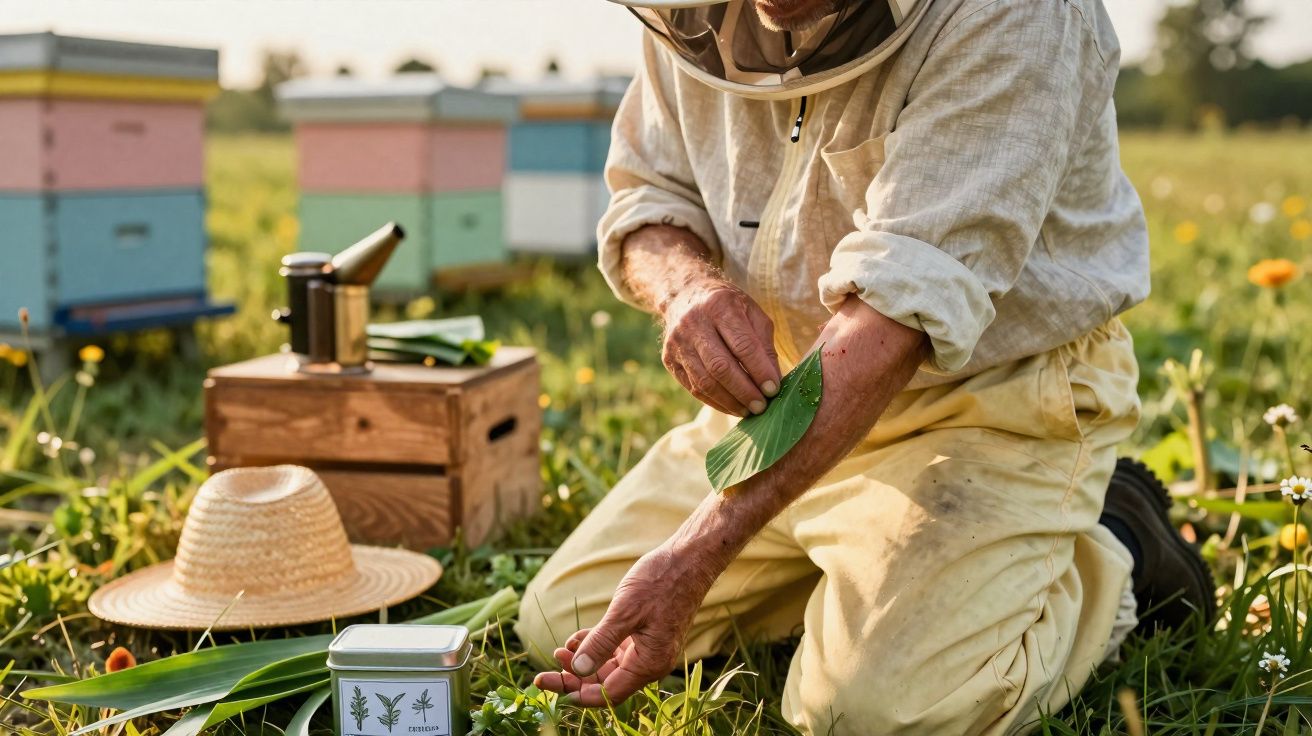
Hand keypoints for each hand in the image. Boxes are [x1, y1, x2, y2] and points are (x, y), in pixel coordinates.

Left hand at [534, 546, 711, 706]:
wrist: (688, 559)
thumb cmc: (661, 581)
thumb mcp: (625, 612)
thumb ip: (600, 643)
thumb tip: (576, 670)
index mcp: (649, 663)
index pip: (608, 693)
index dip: (576, 693)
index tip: (548, 685)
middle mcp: (650, 662)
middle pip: (605, 682)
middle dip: (574, 678)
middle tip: (543, 673)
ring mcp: (647, 649)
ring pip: (608, 666)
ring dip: (582, 661)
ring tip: (557, 651)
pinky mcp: (644, 635)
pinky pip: (615, 650)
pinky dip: (595, 645)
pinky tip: (575, 638)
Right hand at [661, 277, 780, 416]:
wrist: (684, 295)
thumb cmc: (727, 306)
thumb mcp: (752, 312)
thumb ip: (765, 344)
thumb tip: (773, 380)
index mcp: (719, 306)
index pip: (743, 345)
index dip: (760, 371)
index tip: (774, 390)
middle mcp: (694, 323)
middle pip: (720, 367)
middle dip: (744, 391)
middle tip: (762, 406)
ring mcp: (678, 343)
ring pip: (704, 381)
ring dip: (729, 401)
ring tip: (749, 411)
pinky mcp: (670, 360)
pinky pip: (693, 387)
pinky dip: (715, 401)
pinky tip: (732, 406)